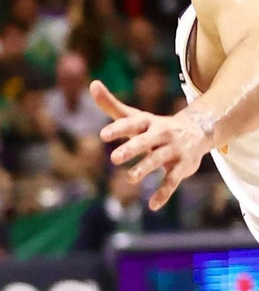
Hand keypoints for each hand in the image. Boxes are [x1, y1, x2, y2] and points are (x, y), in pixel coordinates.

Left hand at [94, 83, 211, 208]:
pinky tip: (153, 206)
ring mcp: (173, 151)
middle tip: (114, 158)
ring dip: (145, 169)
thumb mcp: (135, 116)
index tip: (103, 135)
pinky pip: (173, 181)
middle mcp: (161, 135)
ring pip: (158, 160)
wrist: (197, 131)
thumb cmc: (155, 126)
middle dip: (131, 149)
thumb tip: (92, 85)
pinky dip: (164, 193)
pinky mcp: (182, 167)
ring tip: (130, 179)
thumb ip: (112, 105)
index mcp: (148, 122)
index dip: (118, 129)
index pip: (132, 124)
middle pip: (145, 141)